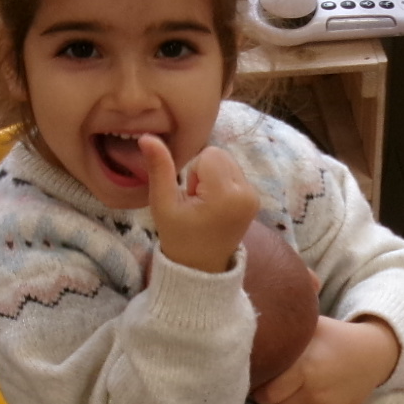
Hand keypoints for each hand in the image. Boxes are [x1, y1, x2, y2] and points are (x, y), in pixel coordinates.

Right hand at [141, 137, 258, 272]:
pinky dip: (222, 183)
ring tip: (205, 204)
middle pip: (220, 155)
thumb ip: (159, 168)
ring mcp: (254, 196)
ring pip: (228, 161)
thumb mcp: (163, 204)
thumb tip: (147, 136)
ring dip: (213, 177)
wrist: (201, 266)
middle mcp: (246, 192)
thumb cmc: (178, 237)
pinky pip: (235, 173)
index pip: (209, 154)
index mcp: (226, 194)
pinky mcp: (255, 198)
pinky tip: (215, 206)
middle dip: (204, 172)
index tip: (189, 196)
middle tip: (196, 201)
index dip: (193, 172)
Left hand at [252, 315, 398, 403]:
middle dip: (266, 402)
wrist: (372, 354)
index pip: (265, 394)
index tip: (257, 379)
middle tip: (268, 388)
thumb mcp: (308, 327)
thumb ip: (283, 335)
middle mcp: (314, 393)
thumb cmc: (333, 337)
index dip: (257, 388)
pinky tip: (302, 403)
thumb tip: (250, 339)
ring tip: (285, 394)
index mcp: (304, 368)